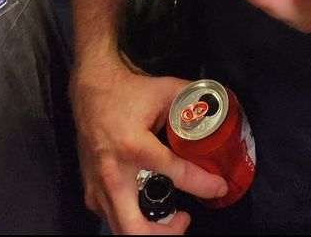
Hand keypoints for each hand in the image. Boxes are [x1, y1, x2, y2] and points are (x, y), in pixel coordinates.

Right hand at [71, 59, 228, 234]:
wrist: (90, 92)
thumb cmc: (128, 91)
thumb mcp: (165, 89)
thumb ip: (193, 101)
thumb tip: (219, 109)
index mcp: (134, 147)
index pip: (174, 174)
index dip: (203, 184)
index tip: (220, 188)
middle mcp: (113, 175)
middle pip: (135, 230)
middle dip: (166, 234)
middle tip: (185, 217)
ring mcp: (98, 188)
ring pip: (122, 231)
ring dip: (151, 231)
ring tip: (172, 216)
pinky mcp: (91, 194)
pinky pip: (113, 220)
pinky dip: (134, 221)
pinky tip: (150, 207)